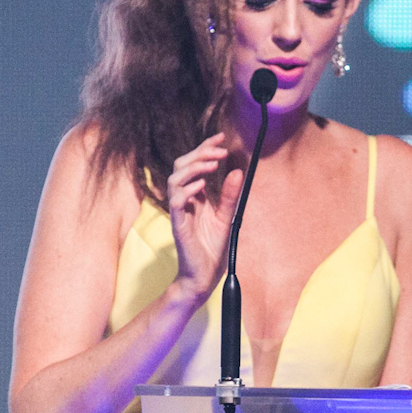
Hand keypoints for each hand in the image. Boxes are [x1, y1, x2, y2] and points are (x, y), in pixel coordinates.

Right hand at [167, 134, 243, 299]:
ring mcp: (179, 211)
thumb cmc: (212, 247)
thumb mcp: (226, 216)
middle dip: (199, 154)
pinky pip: (176, 202)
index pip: (193, 165)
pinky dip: (188, 191)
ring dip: (194, 168)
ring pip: (175, 180)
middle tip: (219, 151)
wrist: (204, 274)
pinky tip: (202, 187)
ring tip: (213, 164)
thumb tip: (237, 171)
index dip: (205, 149)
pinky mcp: (178, 224)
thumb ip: (229, 194)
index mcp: (194, 195)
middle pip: (180, 167)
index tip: (221, 138)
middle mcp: (184, 200)